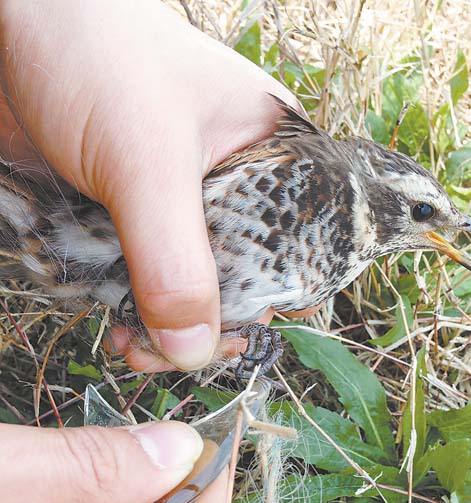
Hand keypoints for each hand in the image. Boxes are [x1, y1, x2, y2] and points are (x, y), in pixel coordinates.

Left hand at [0, 0, 301, 371]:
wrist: (9, 27)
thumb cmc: (96, 58)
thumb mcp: (146, 159)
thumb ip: (174, 258)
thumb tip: (193, 349)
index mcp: (270, 156)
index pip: (292, 250)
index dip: (266, 303)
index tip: (224, 340)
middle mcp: (231, 186)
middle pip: (238, 279)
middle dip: (205, 325)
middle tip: (168, 352)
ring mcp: (179, 204)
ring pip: (188, 287)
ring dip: (163, 327)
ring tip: (135, 349)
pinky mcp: (132, 217)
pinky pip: (145, 278)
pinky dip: (132, 310)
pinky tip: (118, 328)